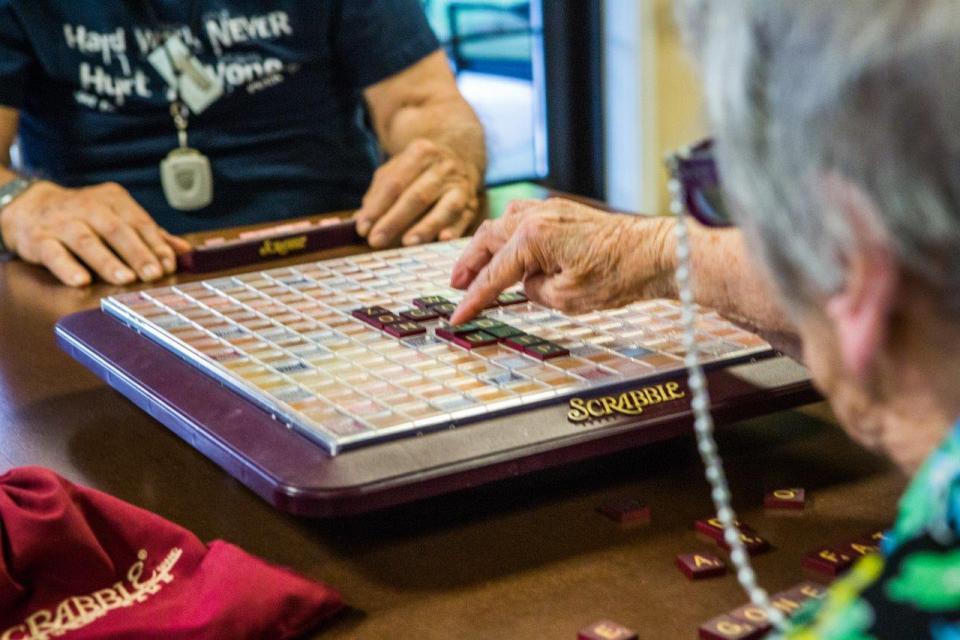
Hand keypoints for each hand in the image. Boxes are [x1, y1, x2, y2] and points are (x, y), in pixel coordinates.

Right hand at [0, 181, 190, 286]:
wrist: (28, 206)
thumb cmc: (85, 217)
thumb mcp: (117, 217)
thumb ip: (150, 234)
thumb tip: (185, 250)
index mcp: (113, 200)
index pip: (139, 222)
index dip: (155, 244)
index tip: (169, 264)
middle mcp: (88, 208)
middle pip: (116, 230)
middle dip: (137, 253)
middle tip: (154, 274)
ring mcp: (62, 223)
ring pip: (87, 241)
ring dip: (108, 261)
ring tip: (126, 279)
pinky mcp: (39, 239)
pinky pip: (53, 253)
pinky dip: (67, 267)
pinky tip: (81, 281)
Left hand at [355, 138, 480, 248]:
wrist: (460, 154)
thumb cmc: (418, 169)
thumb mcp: (396, 170)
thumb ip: (378, 194)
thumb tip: (361, 222)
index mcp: (420, 153)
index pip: (395, 183)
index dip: (377, 207)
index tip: (362, 228)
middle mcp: (443, 168)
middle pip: (417, 196)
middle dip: (395, 220)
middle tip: (376, 241)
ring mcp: (460, 186)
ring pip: (445, 207)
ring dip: (426, 226)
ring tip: (407, 243)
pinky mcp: (472, 204)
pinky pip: (464, 219)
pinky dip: (454, 230)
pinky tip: (443, 240)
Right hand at [449, 198, 676, 323]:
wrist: (657, 254)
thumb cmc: (618, 276)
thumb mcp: (566, 299)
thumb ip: (535, 291)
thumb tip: (526, 284)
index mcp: (532, 238)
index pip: (493, 275)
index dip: (473, 300)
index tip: (457, 317)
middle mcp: (536, 217)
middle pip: (487, 240)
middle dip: (469, 265)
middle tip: (456, 286)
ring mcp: (550, 210)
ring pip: (503, 224)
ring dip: (486, 246)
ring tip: (476, 268)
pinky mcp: (564, 212)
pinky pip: (522, 219)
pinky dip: (508, 236)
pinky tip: (509, 250)